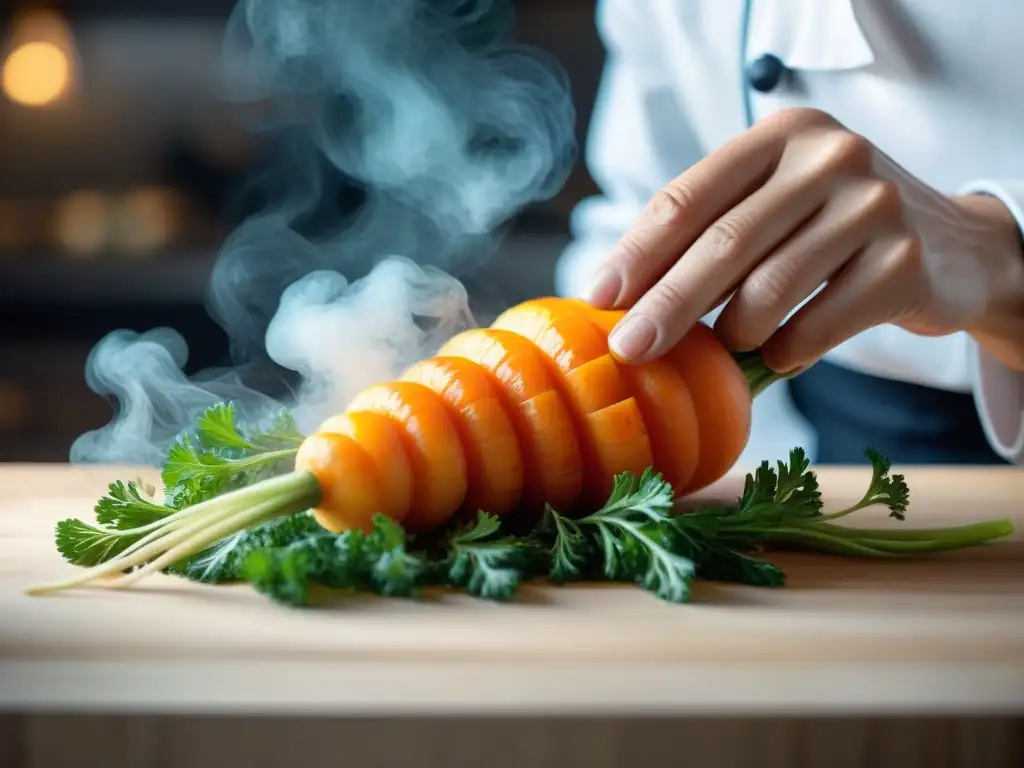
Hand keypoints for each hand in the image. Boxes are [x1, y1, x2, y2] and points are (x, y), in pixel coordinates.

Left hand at [585, 108, 1023, 371]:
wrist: (954, 246)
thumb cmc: (835, 229)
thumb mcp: (777, 204)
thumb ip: (711, 232)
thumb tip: (621, 297)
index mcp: (780, 136)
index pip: (690, 196)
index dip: (637, 252)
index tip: (600, 298)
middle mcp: (830, 157)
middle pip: (723, 244)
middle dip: (666, 304)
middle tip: (630, 348)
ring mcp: (873, 205)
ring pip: (769, 288)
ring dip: (733, 333)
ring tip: (728, 346)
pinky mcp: (905, 261)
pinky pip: (819, 325)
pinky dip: (787, 350)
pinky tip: (780, 355)